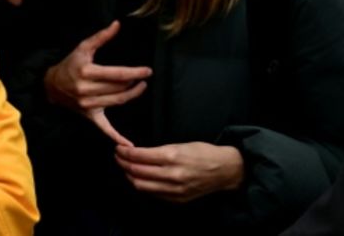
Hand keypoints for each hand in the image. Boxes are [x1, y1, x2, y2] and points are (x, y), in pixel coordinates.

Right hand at [44, 20, 151, 146]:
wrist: (52, 85)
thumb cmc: (70, 64)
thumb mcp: (83, 48)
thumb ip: (101, 37)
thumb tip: (117, 24)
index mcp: (86, 72)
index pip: (116, 74)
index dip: (134, 72)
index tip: (147, 70)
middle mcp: (86, 90)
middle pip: (118, 88)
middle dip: (133, 82)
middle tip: (144, 76)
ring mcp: (87, 105)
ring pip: (117, 102)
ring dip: (132, 95)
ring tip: (141, 87)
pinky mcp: (89, 116)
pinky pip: (104, 128)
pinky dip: (116, 137)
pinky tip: (129, 145)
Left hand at [115, 141, 243, 202]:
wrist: (225, 170)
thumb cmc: (203, 153)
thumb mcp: (181, 144)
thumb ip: (158, 151)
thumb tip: (137, 153)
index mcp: (172, 157)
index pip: (139, 156)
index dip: (124, 152)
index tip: (118, 148)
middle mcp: (172, 175)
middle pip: (136, 172)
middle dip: (123, 163)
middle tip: (118, 157)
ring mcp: (175, 189)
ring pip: (141, 185)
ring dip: (129, 176)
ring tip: (126, 168)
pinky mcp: (178, 199)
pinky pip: (153, 194)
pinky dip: (143, 185)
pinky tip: (140, 178)